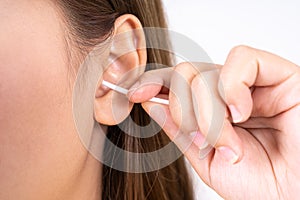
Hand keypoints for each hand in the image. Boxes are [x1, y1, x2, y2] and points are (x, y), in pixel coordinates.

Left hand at [128, 46, 299, 198]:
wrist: (294, 194)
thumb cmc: (259, 183)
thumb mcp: (206, 159)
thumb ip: (180, 130)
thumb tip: (152, 103)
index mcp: (213, 109)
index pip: (176, 83)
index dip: (153, 83)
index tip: (135, 94)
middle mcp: (229, 92)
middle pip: (184, 76)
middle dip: (183, 112)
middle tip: (201, 140)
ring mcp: (252, 82)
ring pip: (204, 73)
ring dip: (207, 114)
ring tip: (229, 143)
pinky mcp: (278, 73)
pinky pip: (240, 60)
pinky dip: (231, 89)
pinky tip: (241, 113)